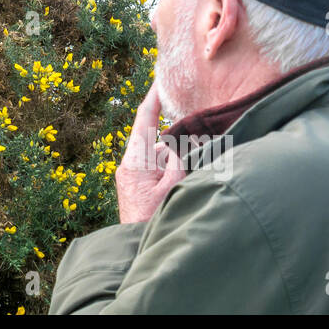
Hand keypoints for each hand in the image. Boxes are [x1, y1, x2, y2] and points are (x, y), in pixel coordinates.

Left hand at [116, 81, 186, 223]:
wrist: (133, 249)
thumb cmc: (152, 222)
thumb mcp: (172, 189)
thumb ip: (177, 162)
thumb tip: (177, 144)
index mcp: (135, 161)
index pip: (144, 120)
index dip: (153, 98)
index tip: (161, 79)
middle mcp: (130, 164)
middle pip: (157, 139)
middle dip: (176, 139)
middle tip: (198, 140)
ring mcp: (132, 175)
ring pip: (160, 156)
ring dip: (176, 160)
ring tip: (188, 174)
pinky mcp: (137, 185)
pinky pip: (157, 169)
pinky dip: (171, 170)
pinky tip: (182, 182)